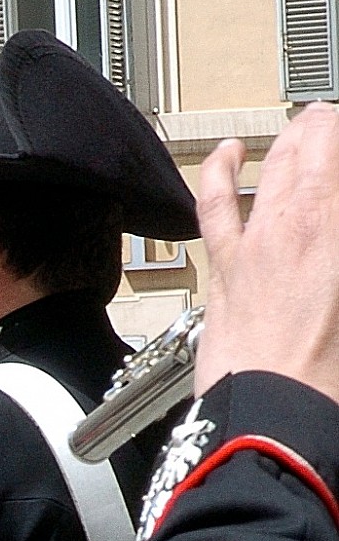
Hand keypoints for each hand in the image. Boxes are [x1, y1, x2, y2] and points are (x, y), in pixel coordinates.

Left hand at [196, 108, 338, 401]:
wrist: (271, 417)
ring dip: (293, 139)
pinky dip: (218, 170)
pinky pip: (214, 203)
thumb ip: (335, 260)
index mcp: (332, 231)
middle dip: (330, 129)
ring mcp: (256, 239)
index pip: (338, 154)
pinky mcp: (224, 265)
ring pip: (274, 165)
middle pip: (317, 150)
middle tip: (337, 124)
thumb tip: (331, 260)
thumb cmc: (323, 377)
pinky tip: (226, 152)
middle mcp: (298, 224)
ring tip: (306, 125)